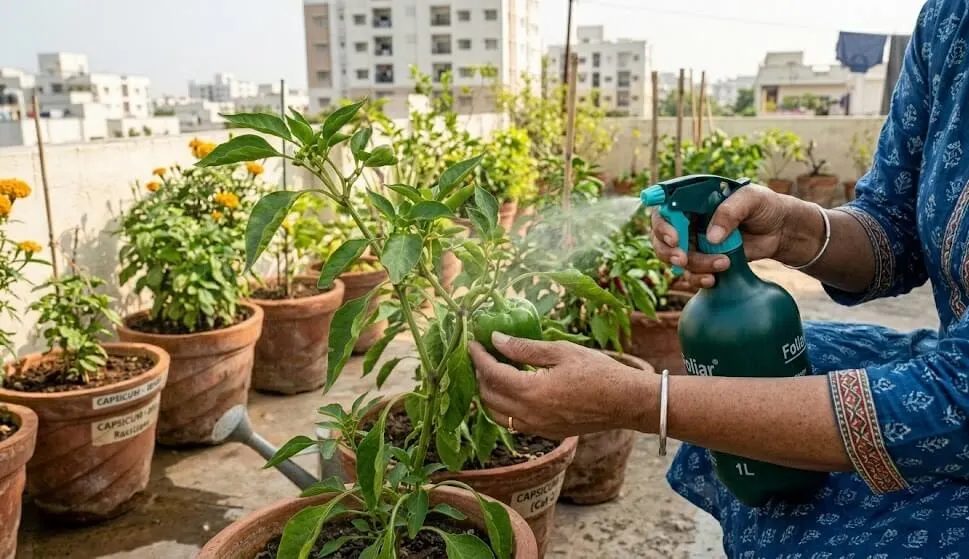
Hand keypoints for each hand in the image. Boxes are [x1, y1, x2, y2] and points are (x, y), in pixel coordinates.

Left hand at [468, 333, 655, 439]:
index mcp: (532, 392)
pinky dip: (503, 407)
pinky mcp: (545, 433)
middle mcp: (529, 415)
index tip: (473, 342)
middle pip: (488, 396)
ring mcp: (537, 428)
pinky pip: (512, 422)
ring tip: (493, 372)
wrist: (625, 402)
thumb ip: (525, 348)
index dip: (478, 357)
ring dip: (489, 393)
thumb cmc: (599, 372)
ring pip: (497, 414)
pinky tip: (512, 389)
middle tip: (483, 355)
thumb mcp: (561, 352)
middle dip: (480, 374)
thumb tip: (496, 340)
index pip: (492, 374)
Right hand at [650, 184, 799, 288]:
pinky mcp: (705, 260)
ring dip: (693, 266)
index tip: (674, 238)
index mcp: (693, 200)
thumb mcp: (751, 199)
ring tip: (722, 264)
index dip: (662, 224)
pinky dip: (698, 278)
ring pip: (676, 258)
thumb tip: (711, 238)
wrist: (780, 230)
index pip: (665, 209)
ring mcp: (695, 242)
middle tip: (683, 258)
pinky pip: (691, 273)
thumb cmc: (765, 206)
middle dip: (669, 251)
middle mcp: (689, 220)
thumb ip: (729, 212)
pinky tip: (714, 279)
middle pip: (661, 237)